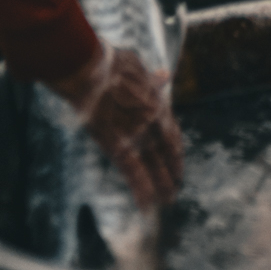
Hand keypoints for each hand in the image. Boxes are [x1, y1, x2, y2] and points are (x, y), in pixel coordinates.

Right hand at [51, 42, 182, 209]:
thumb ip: (152, 78)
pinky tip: (147, 205)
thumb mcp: (138, 66)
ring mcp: (136, 134)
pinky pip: (133, 172)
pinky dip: (141, 189)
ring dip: (161, 184)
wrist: (93, 70)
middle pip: (165, 151)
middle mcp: (152, 121)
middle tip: (175, 186)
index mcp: (156, 103)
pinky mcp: (118, 145)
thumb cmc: (111, 64)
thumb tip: (166, 76)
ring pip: (153, 165)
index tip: (176, 158)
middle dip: (171, 170)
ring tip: (168, 200)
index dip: (174, 147)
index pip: (170, 131)